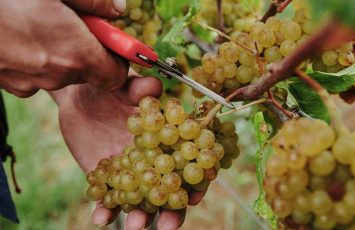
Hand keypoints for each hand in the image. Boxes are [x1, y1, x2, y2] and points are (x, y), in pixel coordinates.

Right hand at [0, 0, 127, 97]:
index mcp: (75, 53)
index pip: (116, 75)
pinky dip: (32, 55)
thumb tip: (117, 10)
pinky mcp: (6, 82)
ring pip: (57, 70)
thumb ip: (94, 0)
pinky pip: (31, 72)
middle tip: (70, 19)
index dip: (118, 58)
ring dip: (56, 49)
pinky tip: (16, 32)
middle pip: (87, 70)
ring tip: (36, 20)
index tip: (112, 39)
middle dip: (85, 46)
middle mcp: (55, 75)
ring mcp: (27, 82)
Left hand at [50, 76, 205, 228]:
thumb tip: (154, 87)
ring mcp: (131, 175)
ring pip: (142, 202)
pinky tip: (100, 218)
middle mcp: (153, 162)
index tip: (196, 195)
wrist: (78, 99)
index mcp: (166, 142)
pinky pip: (108, 201)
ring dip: (141, 217)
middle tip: (168, 225)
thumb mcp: (122, 86)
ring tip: (134, 225)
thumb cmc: (109, 90)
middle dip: (172, 212)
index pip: (189, 164)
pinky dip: (106, 212)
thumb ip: (138, 88)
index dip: (196, 181)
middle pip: (169, 192)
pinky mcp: (108, 181)